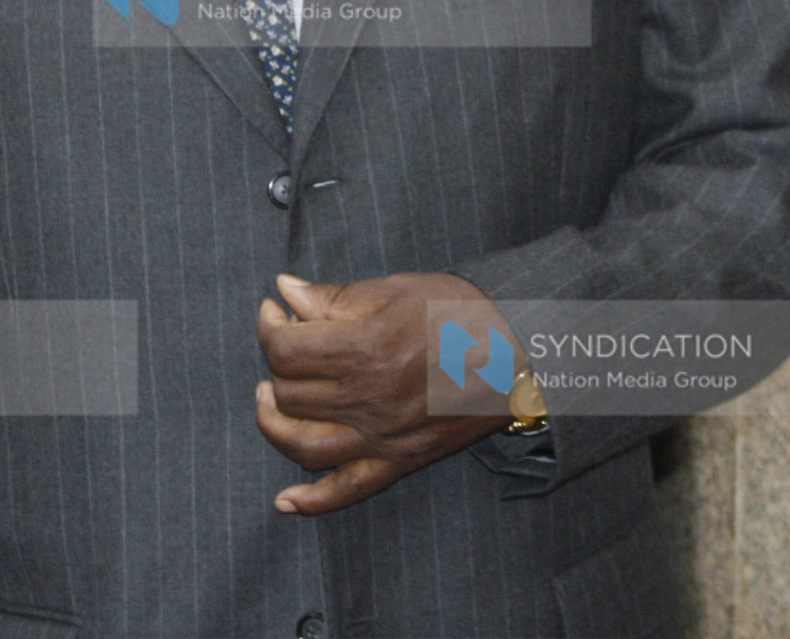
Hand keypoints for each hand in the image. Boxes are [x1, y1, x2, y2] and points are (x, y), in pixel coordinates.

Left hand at [253, 271, 514, 514]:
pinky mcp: (401, 461)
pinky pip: (349, 490)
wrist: (521, 353)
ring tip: (270, 400)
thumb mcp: (395, 289)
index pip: (284, 349)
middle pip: (288, 394)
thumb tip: (283, 290)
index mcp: (365, 351)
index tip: (274, 312)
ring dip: (274, 424)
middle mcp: (369, 400)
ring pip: (303, 445)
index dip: (268, 327)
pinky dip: (313, 500)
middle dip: (276, 366)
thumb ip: (333, 296)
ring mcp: (383, 437)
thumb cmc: (459, 313)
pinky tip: (286, 501)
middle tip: (286, 345)